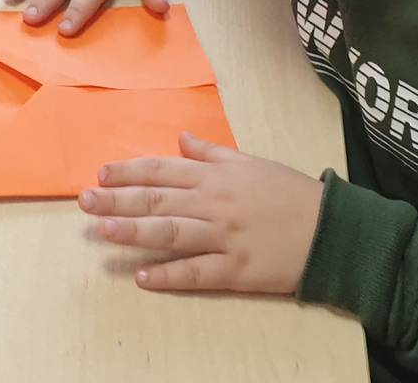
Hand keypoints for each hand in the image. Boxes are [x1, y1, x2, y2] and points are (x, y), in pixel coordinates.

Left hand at [79, 132, 324, 294]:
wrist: (332, 230)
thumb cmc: (291, 194)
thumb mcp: (251, 162)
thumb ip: (212, 153)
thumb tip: (181, 139)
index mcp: (216, 175)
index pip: (163, 169)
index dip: (129, 171)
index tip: (101, 174)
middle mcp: (214, 203)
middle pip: (157, 199)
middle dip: (117, 200)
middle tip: (85, 202)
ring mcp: (224, 237)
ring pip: (171, 232)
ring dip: (134, 232)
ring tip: (103, 232)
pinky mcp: (237, 270)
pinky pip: (197, 273)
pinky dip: (169, 275)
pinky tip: (142, 277)